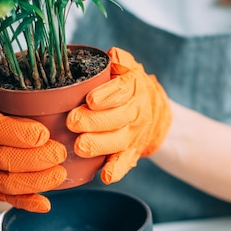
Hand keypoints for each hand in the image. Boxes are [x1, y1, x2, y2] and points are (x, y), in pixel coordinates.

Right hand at [0, 66, 66, 212]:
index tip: (44, 134)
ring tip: (60, 174)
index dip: (19, 133)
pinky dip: (27, 203)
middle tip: (60, 153)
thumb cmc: (1, 101)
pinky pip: (9, 198)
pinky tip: (45, 204)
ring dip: (35, 182)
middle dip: (34, 159)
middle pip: (4, 159)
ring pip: (6, 182)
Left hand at [67, 47, 171, 183]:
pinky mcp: (131, 153)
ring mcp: (134, 135)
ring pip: (119, 141)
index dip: (107, 95)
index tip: (90, 99)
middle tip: (73, 122)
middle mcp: (136, 113)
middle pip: (118, 118)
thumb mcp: (129, 68)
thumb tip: (113, 54)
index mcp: (133, 88)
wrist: (156, 113)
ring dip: (100, 144)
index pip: (122, 91)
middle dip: (94, 121)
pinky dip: (117, 170)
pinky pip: (126, 162)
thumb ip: (120, 60)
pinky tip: (106, 176)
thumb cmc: (131, 86)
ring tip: (81, 146)